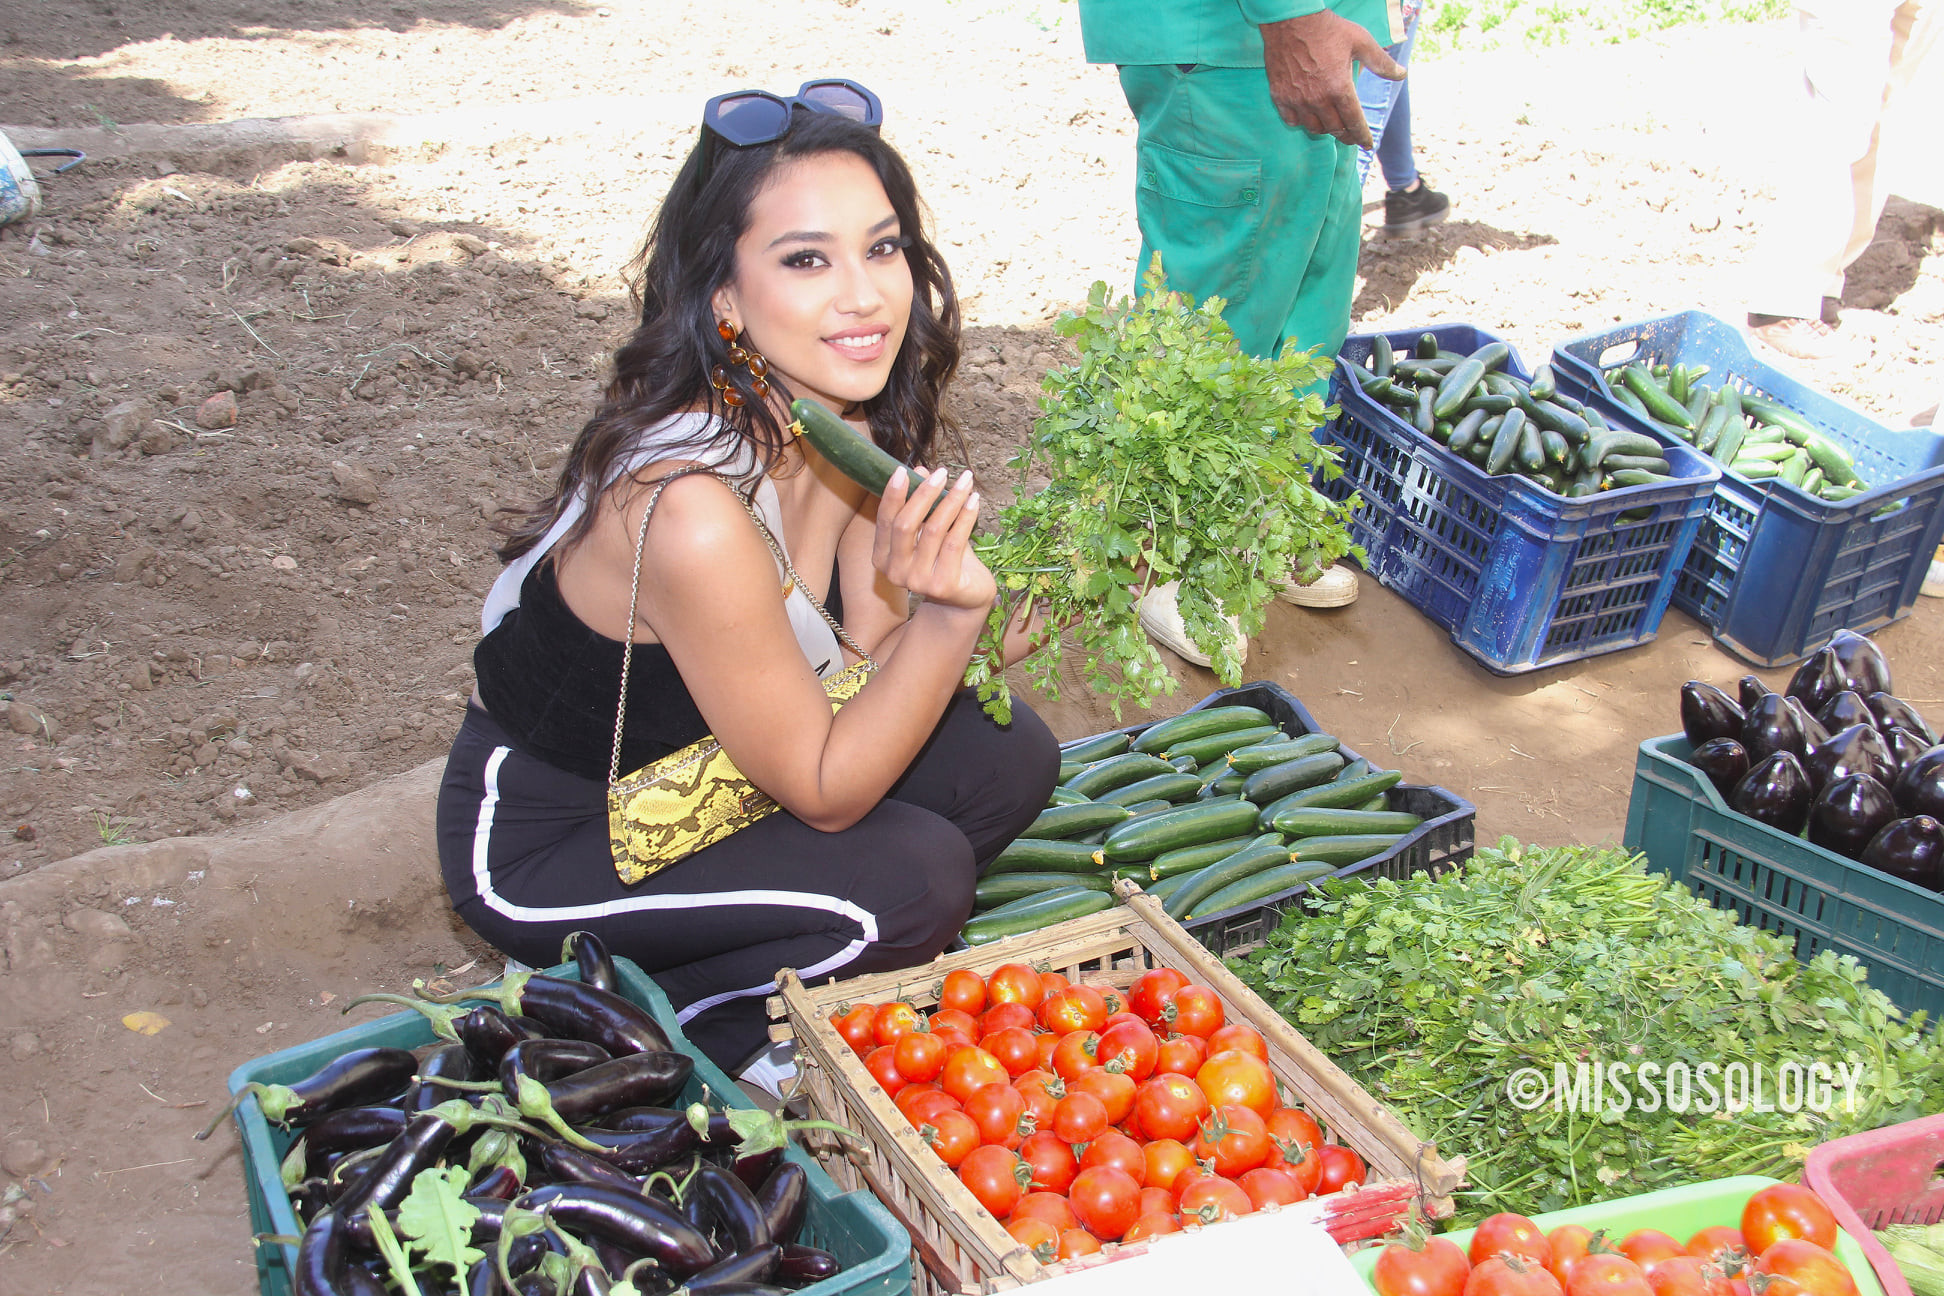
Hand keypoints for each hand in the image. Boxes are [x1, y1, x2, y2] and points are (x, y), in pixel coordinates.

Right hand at [874, 466, 996, 613]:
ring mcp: (918, 581)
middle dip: (924, 494)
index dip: (893, 494)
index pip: (885, 520)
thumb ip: (922, 505)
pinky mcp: (943, 585)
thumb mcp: (929, 531)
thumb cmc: (944, 560)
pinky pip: (955, 542)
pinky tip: (974, 500)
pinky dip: (965, 517)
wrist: (964, 600)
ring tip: (965, 481)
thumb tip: (920, 470)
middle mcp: (895, 572)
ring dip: (951, 500)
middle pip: (905, 524)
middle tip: (942, 473)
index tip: (904, 470)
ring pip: (933, 530)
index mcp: (882, 558)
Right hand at [1259, 11, 1403, 148]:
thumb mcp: (1361, 42)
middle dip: (1346, 135)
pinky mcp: (1280, 96)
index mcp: (1340, 88)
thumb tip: (1401, 75)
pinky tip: (1307, 115)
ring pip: (1313, 127)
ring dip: (1325, 128)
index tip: (1368, 144)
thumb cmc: (1328, 29)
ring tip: (1331, 123)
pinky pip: (1292, 120)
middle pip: (1335, 129)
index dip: (1363, 136)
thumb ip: (1381, 63)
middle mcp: (1318, 99)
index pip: (1354, 122)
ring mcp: (1297, 100)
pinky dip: (1301, 121)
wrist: (1291, 20)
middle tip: (1351, 136)